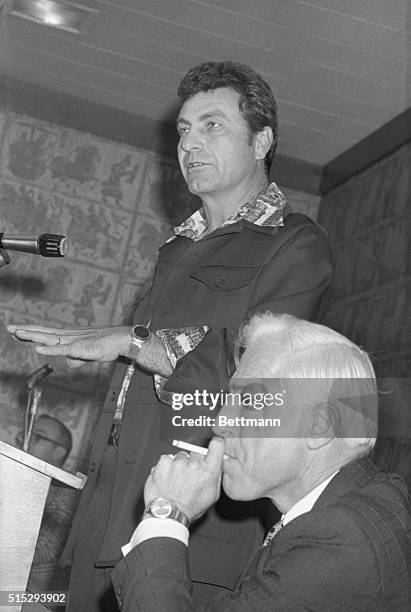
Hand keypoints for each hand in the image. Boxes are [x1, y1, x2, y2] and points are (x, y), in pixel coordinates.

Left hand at [7, 324, 130, 368]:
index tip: (17, 330)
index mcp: (70, 337)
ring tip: (18, 334)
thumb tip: (70, 363)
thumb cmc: (107, 346)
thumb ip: (77, 359)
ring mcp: (75, 341)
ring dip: (34, 336)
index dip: (32, 332)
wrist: (122, 341)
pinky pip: (63, 349)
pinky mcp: (81, 348)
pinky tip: (39, 349)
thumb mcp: (88, 355)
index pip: (47, 334)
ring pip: (50, 339)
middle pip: (44, 333)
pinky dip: (50, 349)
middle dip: (27, 331)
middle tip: (10, 328)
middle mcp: (70, 336)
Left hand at [144, 437, 224, 521]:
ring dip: (179, 464)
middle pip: (197, 452)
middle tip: (190, 475)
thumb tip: (218, 461)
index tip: (213, 445)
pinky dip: (166, 467)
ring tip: (177, 480)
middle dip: (194, 461)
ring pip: (181, 456)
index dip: (215, 444)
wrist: (168, 515)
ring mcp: (178, 463)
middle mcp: (194, 464)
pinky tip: (168, 478)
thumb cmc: (190, 507)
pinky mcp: (163, 463)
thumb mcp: (212, 495)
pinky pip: (167, 459)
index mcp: (209, 471)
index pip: (217, 445)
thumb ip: (216, 475)